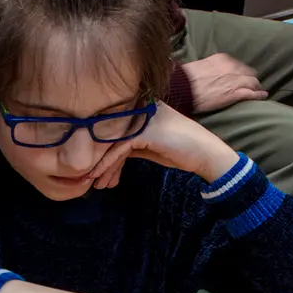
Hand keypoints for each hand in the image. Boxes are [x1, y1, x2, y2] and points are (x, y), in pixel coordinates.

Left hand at [91, 101, 238, 188]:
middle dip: (98, 160)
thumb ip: (129, 145)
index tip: (95, 171)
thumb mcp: (148, 146)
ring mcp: (142, 119)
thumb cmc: (179, 150)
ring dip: (101, 165)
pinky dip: (108, 164)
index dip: (102, 152)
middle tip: (89, 179)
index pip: (113, 130)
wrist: (203, 153)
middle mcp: (139, 110)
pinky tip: (101, 176)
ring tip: (94, 183)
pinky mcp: (145, 131)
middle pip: (109, 136)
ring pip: (112, 143)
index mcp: (139, 109)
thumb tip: (108, 156)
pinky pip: (119, 149)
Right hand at [183, 53, 267, 113]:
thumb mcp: (201, 66)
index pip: (238, 64)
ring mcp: (235, 80)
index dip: (241, 72)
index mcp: (223, 59)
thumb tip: (210, 74)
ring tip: (258, 91)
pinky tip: (263, 96)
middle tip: (251, 84)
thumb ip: (210, 68)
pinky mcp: (235, 94)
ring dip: (256, 87)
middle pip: (249, 73)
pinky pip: (252, 93)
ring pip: (253, 82)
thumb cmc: (187, 79)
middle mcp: (232, 68)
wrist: (184, 88)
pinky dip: (259, 95)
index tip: (240, 76)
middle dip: (250, 79)